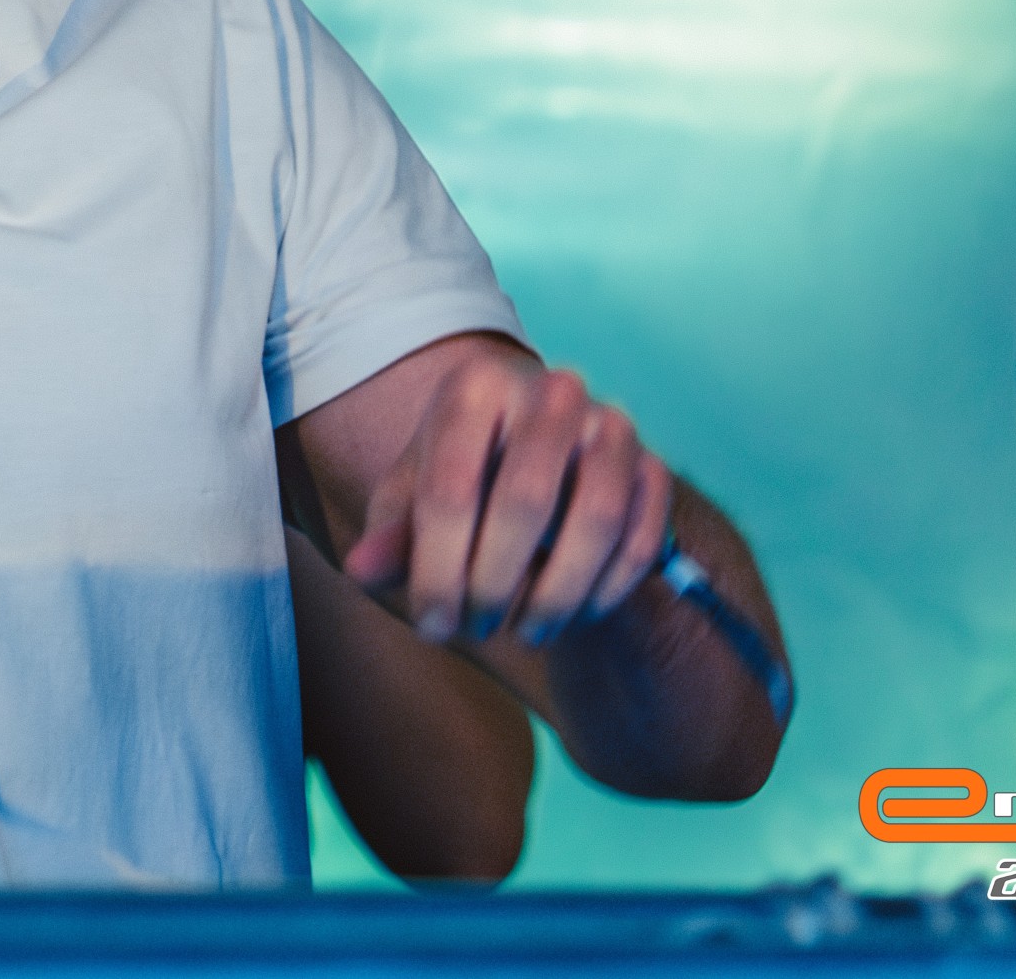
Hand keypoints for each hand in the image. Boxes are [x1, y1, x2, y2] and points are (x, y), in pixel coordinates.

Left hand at [342, 346, 672, 647]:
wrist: (539, 463)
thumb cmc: (461, 483)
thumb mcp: (413, 502)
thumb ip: (391, 536)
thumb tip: (361, 569)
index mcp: (475, 386)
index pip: (451, 489)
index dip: (436, 571)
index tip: (430, 628)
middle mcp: (550, 391)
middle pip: (524, 502)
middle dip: (495, 585)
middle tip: (478, 629)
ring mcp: (611, 425)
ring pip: (595, 521)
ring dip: (557, 593)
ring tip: (527, 629)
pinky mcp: (654, 466)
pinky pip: (640, 540)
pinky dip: (607, 591)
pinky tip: (574, 613)